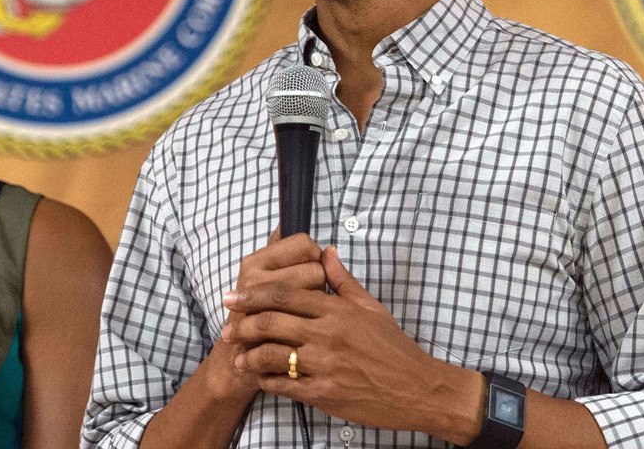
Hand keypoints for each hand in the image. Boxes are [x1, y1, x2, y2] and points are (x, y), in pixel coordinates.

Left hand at [223, 246, 483, 439]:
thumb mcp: (371, 307)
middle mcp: (327, 334)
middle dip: (242, 324)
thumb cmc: (393, 347)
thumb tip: (326, 251)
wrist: (417, 388)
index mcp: (336, 310)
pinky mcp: (326, 393)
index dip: (253, 294)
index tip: (232, 297)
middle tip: (226, 328)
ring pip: (273, 355)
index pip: (285, 294)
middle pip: (271, 322)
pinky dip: (268, 381)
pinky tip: (261, 379)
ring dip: (249, 356)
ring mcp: (325, 365)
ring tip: (238, 358)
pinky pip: (286, 385)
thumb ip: (343, 280)